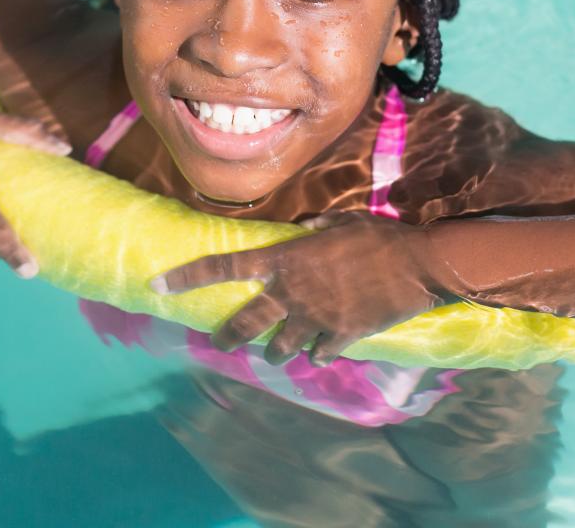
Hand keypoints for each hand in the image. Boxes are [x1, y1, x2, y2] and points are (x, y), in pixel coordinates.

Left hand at [154, 212, 445, 365]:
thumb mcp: (341, 220)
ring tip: (279, 349)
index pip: (224, 266)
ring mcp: (314, 317)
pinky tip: (322, 349)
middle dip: (226, 336)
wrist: (417, 265)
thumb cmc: (379, 237)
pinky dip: (317, 353)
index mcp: (285, 259)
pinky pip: (318, 354)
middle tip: (218, 342)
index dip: (186, 276)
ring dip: (277, 349)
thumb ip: (315, 227)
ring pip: (279, 346)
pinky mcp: (340, 336)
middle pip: (245, 323)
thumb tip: (303, 229)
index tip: (157, 286)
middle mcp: (291, 291)